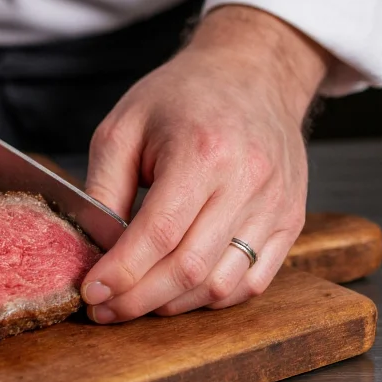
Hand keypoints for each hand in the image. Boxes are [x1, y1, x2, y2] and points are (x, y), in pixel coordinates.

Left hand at [80, 5, 331, 322]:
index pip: (159, 233)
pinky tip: (178, 291)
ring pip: (222, 285)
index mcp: (202, 151)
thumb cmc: (181, 95)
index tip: (91, 293)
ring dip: (173, 305)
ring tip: (136, 299)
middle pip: (190, 268)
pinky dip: (211, 298)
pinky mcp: (291, 221)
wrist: (251, 73)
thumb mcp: (122, 127)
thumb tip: (94, 247)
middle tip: (104, 309)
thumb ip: (103, 188)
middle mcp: (248, 181)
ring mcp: (276, 205)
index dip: (122, 273)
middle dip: (139, 300)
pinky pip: (252, 282)